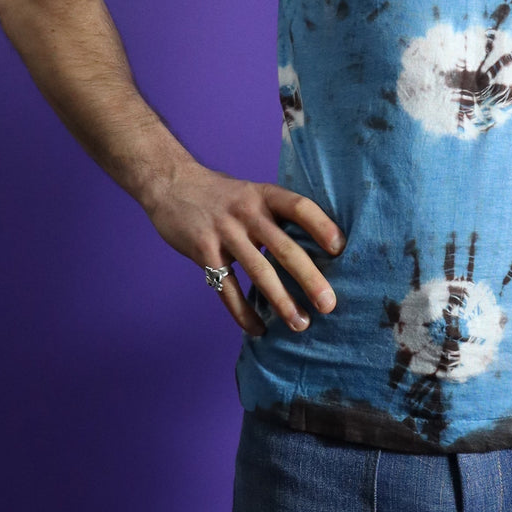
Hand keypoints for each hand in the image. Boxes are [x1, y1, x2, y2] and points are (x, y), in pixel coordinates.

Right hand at [143, 164, 344, 335]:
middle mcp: (247, 211)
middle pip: (284, 247)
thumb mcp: (253, 192)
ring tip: (301, 324)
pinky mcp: (203, 250)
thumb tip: (317, 248)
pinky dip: (243, 312)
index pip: (300, 207)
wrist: (171, 183)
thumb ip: (277, 216)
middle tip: (329, 304)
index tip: (341, 249)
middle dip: (309, 278)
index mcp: (265, 194)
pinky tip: (259, 329)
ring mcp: (224, 231)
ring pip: (258, 272)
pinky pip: (227, 288)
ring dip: (281, 301)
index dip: (322, 226)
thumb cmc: (223, 195)